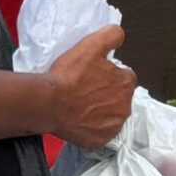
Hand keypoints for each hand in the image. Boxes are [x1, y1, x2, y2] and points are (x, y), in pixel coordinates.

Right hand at [45, 26, 134, 149]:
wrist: (49, 103)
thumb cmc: (69, 75)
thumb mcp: (91, 45)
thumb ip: (111, 35)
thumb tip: (120, 35)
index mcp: (126, 83)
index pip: (124, 77)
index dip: (109, 75)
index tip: (94, 75)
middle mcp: (125, 106)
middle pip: (119, 97)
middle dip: (107, 93)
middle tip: (86, 90)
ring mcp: (114, 126)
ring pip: (112, 115)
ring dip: (102, 110)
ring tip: (82, 104)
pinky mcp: (101, 140)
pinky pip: (101, 132)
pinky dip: (94, 127)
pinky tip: (81, 118)